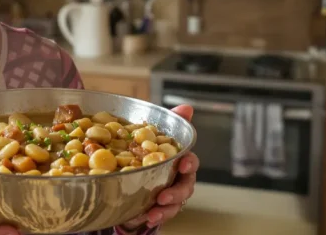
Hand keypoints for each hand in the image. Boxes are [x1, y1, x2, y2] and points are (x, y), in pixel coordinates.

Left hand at [122, 104, 199, 229]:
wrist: (135, 173)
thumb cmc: (152, 152)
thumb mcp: (155, 136)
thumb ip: (171, 123)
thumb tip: (187, 107)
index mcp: (179, 161)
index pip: (191, 162)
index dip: (189, 163)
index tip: (183, 164)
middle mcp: (178, 179)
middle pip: (185, 187)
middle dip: (176, 193)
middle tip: (163, 197)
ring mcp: (169, 194)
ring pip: (173, 205)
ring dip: (165, 210)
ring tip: (152, 213)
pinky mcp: (158, 207)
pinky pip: (159, 215)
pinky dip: (151, 217)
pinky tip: (141, 218)